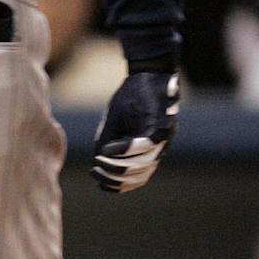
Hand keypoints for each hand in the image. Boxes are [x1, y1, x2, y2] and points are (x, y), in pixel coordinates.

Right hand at [92, 68, 177, 192]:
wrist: (147, 73)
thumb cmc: (130, 98)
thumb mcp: (113, 124)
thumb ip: (107, 144)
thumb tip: (97, 165)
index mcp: (148, 151)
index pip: (136, 179)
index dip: (117, 185)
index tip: (98, 181)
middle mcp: (158, 147)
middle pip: (139, 174)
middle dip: (115, 177)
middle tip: (96, 170)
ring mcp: (162, 137)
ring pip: (143, 163)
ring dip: (119, 165)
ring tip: (100, 160)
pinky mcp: (160, 125)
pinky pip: (145, 145)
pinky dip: (125, 150)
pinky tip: (109, 148)